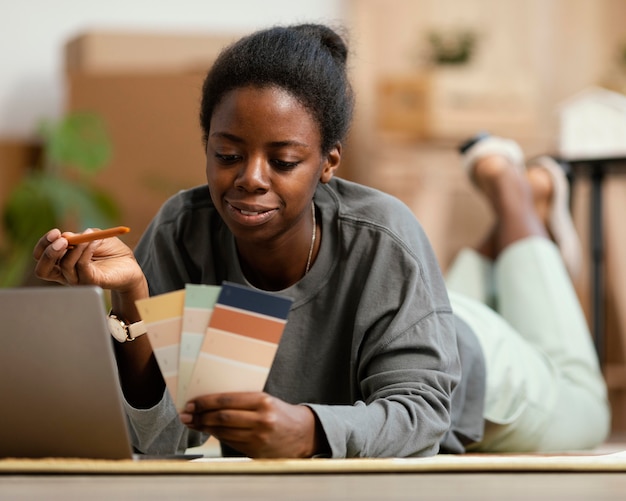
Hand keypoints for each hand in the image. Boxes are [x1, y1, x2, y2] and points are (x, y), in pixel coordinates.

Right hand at [32, 228, 144, 291]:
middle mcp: (66, 274)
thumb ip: (78, 237)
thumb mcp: (93, 238)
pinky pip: (82, 265)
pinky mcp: (91, 282)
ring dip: (76, 246)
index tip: (55, 232)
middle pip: (43, 269)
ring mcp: (78, 280)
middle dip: (49, 252)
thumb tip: (65, 236)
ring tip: (89, 237)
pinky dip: (87, 250)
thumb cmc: (111, 252)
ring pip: (65, 265)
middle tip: (63, 239)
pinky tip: (96, 241)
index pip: (41, 257)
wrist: (131, 265)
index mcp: (61, 263)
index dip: (43, 245)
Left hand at [179, 392, 319, 457]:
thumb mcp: (266, 400)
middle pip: (222, 417)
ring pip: (223, 432)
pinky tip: (209, 432)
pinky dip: (217, 436)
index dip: (206, 402)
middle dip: (200, 416)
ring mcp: (258, 437)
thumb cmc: (281, 413)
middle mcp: (261, 419)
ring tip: (193, 422)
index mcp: (263, 401)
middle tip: (187, 414)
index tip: (192, 403)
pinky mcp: (256, 451)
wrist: (304, 433)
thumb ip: (242, 401)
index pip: (227, 400)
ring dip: (204, 427)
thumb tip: (211, 402)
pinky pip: (230, 442)